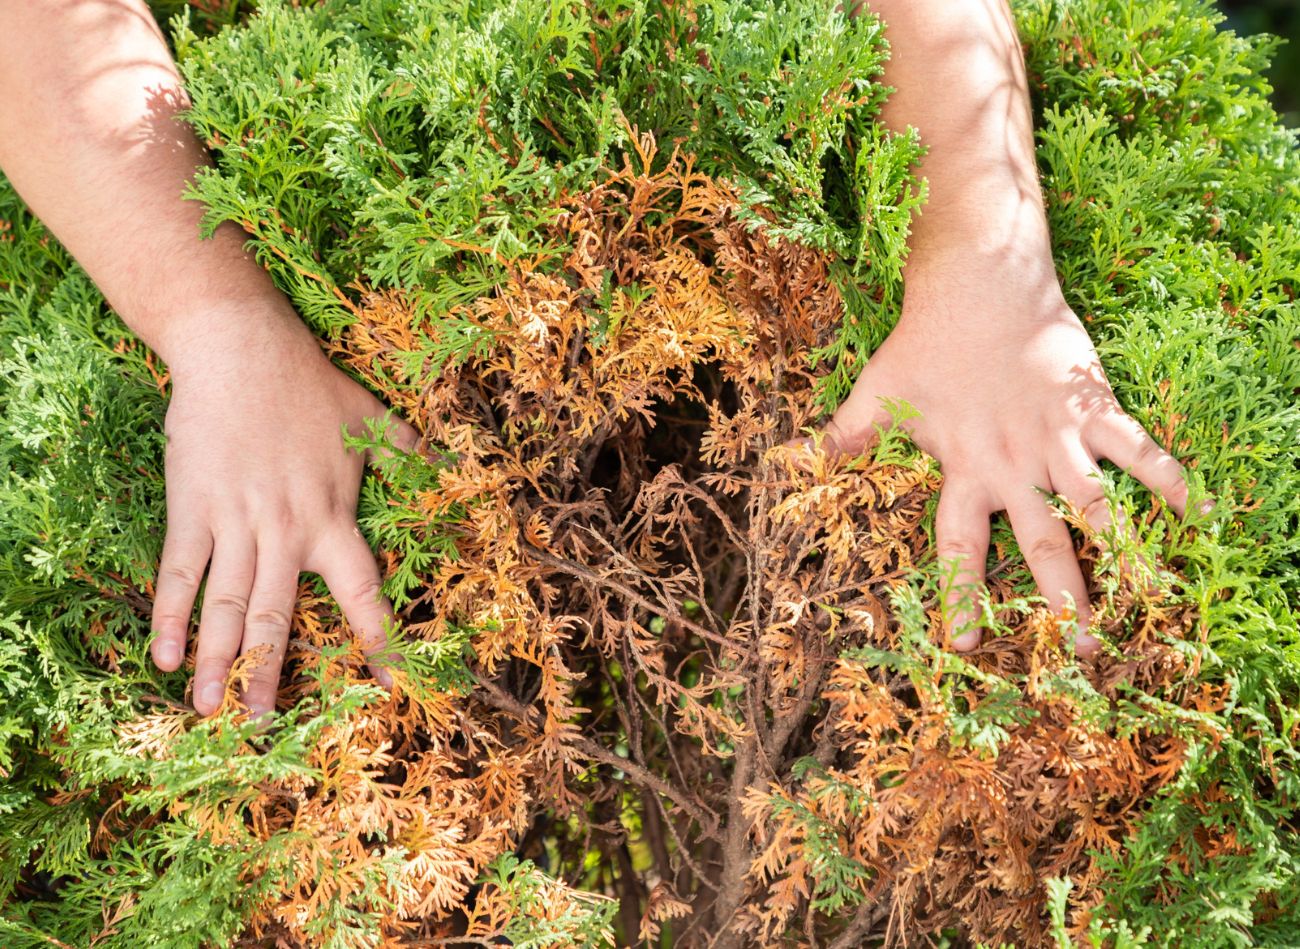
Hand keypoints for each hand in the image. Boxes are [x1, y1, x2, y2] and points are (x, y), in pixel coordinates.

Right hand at [147, 302, 417, 718]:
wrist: (241, 349)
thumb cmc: (308, 382)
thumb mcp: (371, 416)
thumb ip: (406, 450)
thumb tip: (449, 460)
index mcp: (334, 517)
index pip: (363, 591)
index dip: (380, 640)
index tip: (394, 685)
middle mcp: (287, 531)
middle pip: (278, 615)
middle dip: (269, 672)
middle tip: (261, 724)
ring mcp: (236, 522)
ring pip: (226, 604)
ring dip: (216, 660)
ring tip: (208, 708)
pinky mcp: (192, 508)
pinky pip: (179, 572)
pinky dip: (169, 615)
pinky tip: (162, 655)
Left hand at [812, 265, 1193, 655]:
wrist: (979, 282)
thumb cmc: (924, 341)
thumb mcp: (877, 394)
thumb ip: (844, 437)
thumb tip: (790, 462)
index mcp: (962, 469)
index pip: (959, 546)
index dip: (962, 594)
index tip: (965, 643)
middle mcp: (1013, 465)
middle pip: (1042, 544)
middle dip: (1061, 600)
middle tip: (1080, 652)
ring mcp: (1057, 438)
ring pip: (1096, 508)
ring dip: (1119, 556)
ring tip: (1144, 604)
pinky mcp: (1092, 408)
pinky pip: (1138, 448)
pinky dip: (1169, 478)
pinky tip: (1200, 514)